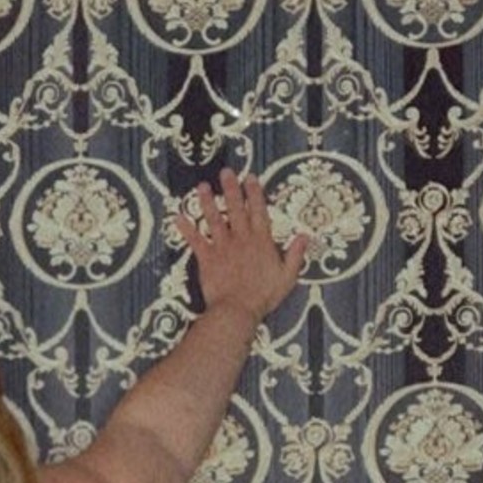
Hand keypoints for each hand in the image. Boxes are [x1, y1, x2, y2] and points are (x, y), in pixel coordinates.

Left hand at [174, 168, 306, 324]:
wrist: (237, 310)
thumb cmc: (264, 296)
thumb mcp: (287, 276)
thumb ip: (295, 255)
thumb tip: (304, 236)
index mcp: (261, 241)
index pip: (259, 211)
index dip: (255, 193)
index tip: (251, 178)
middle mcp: (241, 239)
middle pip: (236, 209)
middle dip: (231, 189)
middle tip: (226, 172)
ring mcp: (222, 247)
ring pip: (214, 219)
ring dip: (208, 201)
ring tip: (203, 186)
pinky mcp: (207, 258)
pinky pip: (195, 240)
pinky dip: (186, 228)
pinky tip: (177, 217)